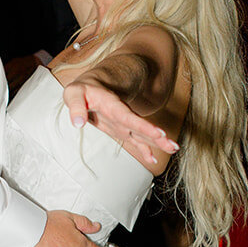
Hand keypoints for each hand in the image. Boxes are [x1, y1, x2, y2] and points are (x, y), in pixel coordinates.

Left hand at [61, 80, 177, 169]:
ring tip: (174, 149)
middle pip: (141, 128)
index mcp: (112, 105)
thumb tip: (78, 123)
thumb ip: (75, 107)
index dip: (143, 126)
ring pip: (142, 135)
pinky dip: (145, 150)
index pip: (129, 117)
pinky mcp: (122, 130)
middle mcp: (122, 116)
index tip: (158, 133)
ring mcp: (124, 124)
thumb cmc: (82, 90)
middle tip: (172, 145)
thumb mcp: (73, 94)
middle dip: (157, 137)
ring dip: (158, 143)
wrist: (92, 86)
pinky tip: (153, 160)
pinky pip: (136, 141)